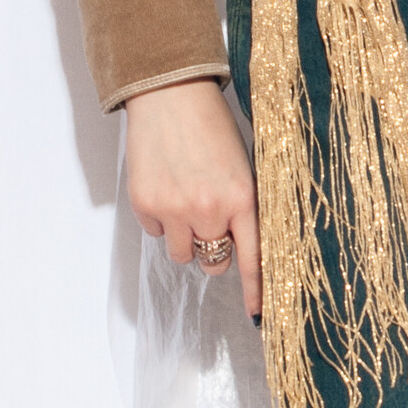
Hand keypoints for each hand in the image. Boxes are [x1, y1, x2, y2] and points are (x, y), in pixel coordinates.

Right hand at [124, 77, 261, 321]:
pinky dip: (161, 218)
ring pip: (182, 254)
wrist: (170, 93)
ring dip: (185, 236)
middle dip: (214, 248)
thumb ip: (242, 202)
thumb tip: (242, 240)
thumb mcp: (241, 161)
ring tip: (186, 197)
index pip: (253, 256)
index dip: (257, 289)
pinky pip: (156, 233)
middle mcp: (210, 209)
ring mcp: (175, 210)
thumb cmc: (211, 123)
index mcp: (242, 196)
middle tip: (210, 219)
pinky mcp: (146, 205)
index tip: (260, 314)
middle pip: (214, 260)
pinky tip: (166, 184)